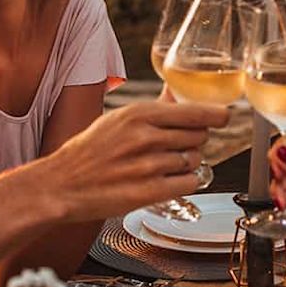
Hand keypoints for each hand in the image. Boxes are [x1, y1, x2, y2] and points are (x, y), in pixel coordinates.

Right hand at [33, 100, 227, 221]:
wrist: (62, 185)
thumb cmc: (88, 152)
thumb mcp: (118, 119)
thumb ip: (152, 108)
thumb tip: (176, 94)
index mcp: (138, 114)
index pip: (196, 112)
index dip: (216, 115)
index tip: (223, 116)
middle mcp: (146, 137)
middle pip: (199, 136)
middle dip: (194, 141)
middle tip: (176, 146)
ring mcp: (149, 166)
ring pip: (195, 160)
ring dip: (187, 163)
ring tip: (163, 165)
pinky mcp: (150, 192)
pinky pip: (190, 183)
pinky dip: (186, 182)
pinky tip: (168, 180)